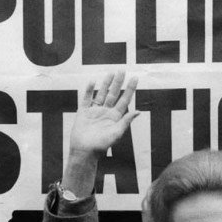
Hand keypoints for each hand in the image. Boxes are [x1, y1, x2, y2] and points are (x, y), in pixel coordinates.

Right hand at [62, 72, 140, 195]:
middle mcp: (106, 112)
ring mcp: (94, 111)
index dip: (130, 89)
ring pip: (101, 94)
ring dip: (106, 84)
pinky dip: (89, 90)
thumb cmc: (101, 145)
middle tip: (122, 70)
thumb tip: (139, 111)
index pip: (124, 100)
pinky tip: (93, 82)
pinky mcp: (83, 113)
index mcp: (115, 117)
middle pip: (114, 94)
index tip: (135, 78)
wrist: (84, 151)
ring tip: (110, 73)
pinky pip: (87, 99)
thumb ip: (126, 121)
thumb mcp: (116, 133)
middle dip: (118, 82)